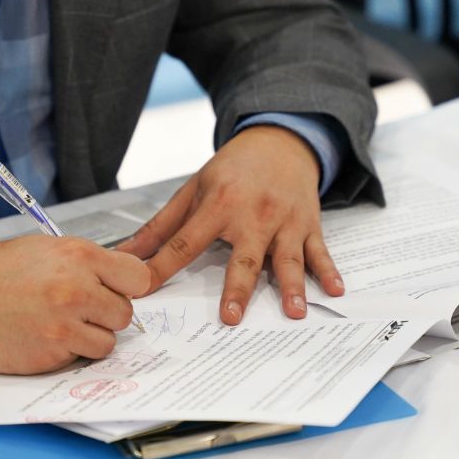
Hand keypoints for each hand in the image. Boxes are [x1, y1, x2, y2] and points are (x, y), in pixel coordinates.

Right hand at [0, 236, 149, 373]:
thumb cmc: (0, 272)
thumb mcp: (50, 250)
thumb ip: (91, 263)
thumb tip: (128, 280)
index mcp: (79, 257)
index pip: (138, 277)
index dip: (128, 285)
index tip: (117, 289)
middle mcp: (75, 289)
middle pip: (125, 313)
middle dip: (107, 313)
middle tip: (81, 308)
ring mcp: (64, 324)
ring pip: (109, 340)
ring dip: (92, 336)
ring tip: (63, 323)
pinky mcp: (51, 353)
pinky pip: (83, 357)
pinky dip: (72, 351)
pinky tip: (48, 336)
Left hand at [116, 125, 344, 323]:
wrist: (279, 141)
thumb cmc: (232, 170)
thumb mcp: (193, 190)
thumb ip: (162, 227)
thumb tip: (123, 253)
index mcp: (218, 204)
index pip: (185, 243)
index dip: (162, 268)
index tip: (145, 292)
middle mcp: (253, 214)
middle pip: (244, 257)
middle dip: (238, 287)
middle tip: (232, 317)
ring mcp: (284, 221)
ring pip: (288, 258)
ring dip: (292, 286)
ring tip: (294, 312)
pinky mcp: (308, 225)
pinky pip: (320, 251)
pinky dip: (329, 271)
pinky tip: (335, 290)